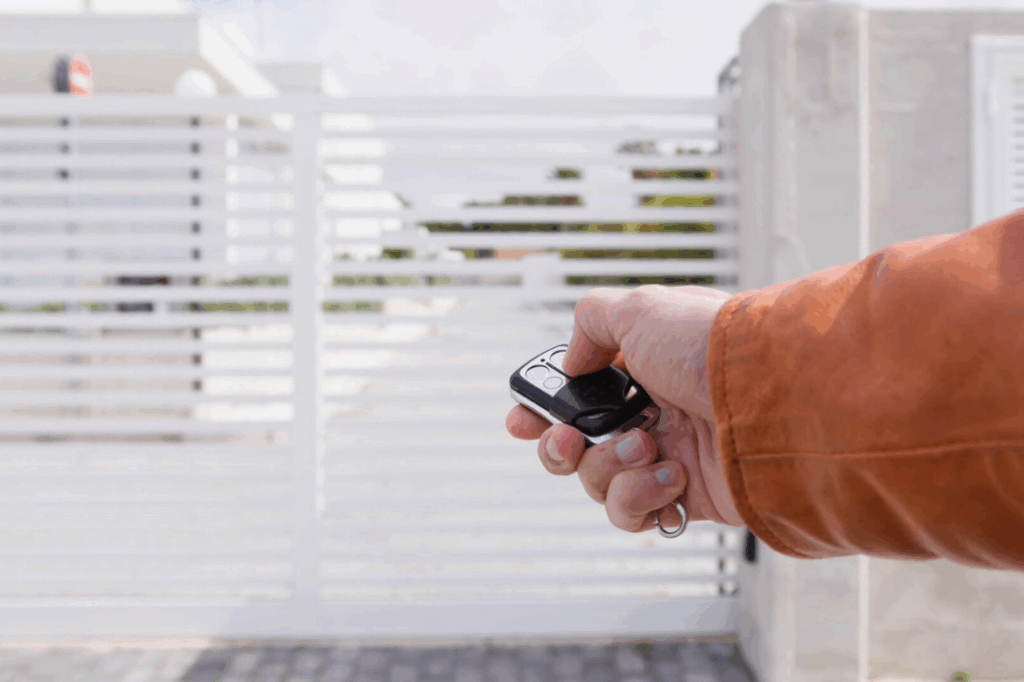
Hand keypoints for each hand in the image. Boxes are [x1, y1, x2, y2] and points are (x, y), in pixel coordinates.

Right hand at [506, 285, 745, 530]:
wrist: (774, 396)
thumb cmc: (710, 347)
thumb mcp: (640, 310)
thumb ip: (591, 323)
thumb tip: (573, 361)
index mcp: (641, 368)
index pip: (578, 394)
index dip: (543, 410)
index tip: (522, 420)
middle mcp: (652, 411)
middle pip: (577, 446)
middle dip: (560, 448)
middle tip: (568, 440)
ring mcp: (668, 456)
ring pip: (599, 481)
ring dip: (610, 466)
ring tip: (648, 445)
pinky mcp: (686, 497)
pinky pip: (635, 512)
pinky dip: (641, 496)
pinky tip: (673, 474)